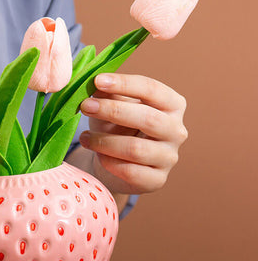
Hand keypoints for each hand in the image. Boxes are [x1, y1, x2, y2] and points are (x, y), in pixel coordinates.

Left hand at [79, 73, 187, 193]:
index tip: (97, 80)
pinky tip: (98, 156)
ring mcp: (169, 157)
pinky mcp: (157, 180)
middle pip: (148, 118)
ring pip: (136, 148)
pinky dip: (109, 162)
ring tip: (84, 137)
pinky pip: (131, 172)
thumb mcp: (111, 106)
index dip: (124, 83)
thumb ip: (108, 94)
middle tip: (85, 106)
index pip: (152, 89)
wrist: (114, 164)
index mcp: (172, 105)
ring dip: (104, 141)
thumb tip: (96, 84)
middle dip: (113, 111)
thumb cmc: (115, 127)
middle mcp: (177, 130)